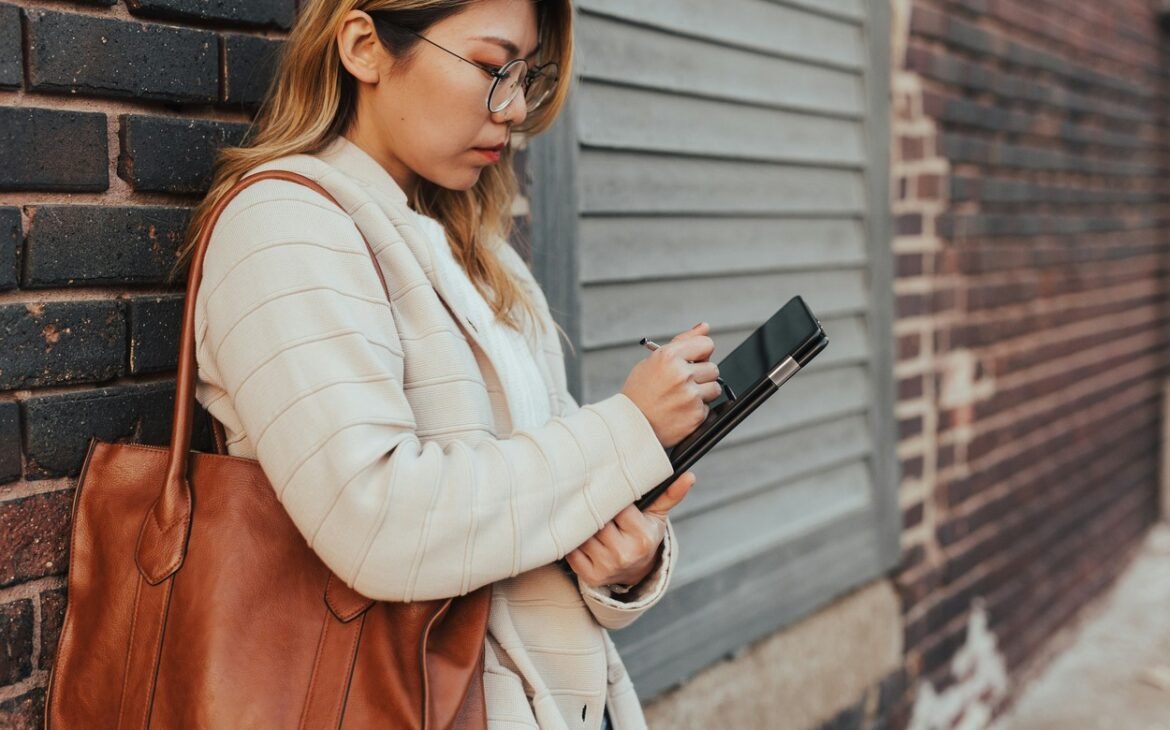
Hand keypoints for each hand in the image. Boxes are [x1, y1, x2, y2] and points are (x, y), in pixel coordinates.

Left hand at [567, 472, 694, 589]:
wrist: (636, 572)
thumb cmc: (644, 535)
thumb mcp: (656, 516)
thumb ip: (670, 495)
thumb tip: (689, 477)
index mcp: (642, 537)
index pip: (618, 508)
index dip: (611, 499)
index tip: (608, 492)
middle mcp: (624, 554)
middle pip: (598, 521)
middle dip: (595, 512)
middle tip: (592, 503)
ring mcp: (606, 567)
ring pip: (583, 534)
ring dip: (582, 525)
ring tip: (586, 518)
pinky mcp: (590, 576)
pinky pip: (572, 551)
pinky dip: (574, 541)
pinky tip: (580, 535)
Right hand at [621, 323, 720, 447]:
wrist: (630, 425)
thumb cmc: (640, 391)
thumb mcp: (654, 360)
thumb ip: (683, 342)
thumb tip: (704, 326)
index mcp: (668, 356)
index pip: (706, 344)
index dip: (701, 353)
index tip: (695, 360)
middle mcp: (681, 374)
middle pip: (713, 368)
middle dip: (701, 375)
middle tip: (682, 384)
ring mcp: (690, 396)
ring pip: (715, 388)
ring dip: (702, 393)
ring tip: (681, 398)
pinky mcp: (696, 415)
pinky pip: (708, 407)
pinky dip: (697, 410)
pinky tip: (680, 411)